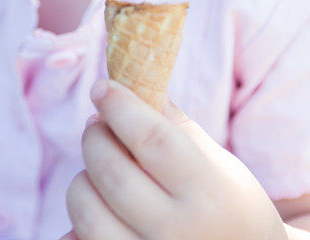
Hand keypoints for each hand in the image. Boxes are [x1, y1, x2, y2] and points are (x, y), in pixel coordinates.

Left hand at [58, 79, 286, 239]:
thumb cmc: (232, 207)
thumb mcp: (219, 164)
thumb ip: (176, 126)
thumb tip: (135, 84)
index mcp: (206, 193)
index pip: (152, 140)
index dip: (121, 108)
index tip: (103, 87)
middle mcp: (178, 233)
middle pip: (113, 174)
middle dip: (95, 139)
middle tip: (97, 125)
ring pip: (88, 213)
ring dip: (84, 181)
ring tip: (99, 172)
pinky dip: (78, 224)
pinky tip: (98, 208)